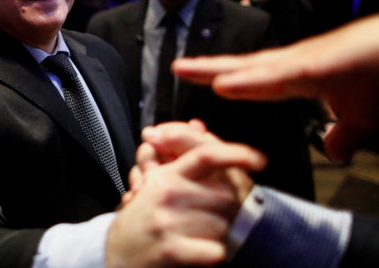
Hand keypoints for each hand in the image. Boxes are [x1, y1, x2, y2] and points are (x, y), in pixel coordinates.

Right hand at [108, 121, 264, 266]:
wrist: (117, 252)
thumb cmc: (145, 215)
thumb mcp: (158, 181)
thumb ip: (181, 154)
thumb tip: (199, 126)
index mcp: (169, 174)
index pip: (206, 155)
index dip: (236, 154)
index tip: (260, 160)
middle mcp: (168, 193)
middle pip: (224, 194)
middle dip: (229, 209)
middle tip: (218, 218)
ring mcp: (167, 221)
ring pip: (222, 224)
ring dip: (222, 233)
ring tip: (205, 234)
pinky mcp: (170, 249)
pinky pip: (214, 251)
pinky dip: (217, 254)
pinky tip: (208, 252)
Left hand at [173, 0, 378, 164]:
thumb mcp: (364, 120)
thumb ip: (344, 136)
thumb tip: (332, 153)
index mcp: (302, 76)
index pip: (256, 79)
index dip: (229, 80)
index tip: (202, 83)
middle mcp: (296, 64)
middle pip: (245, 68)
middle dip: (209, 70)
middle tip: (177, 69)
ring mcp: (306, 61)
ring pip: (255, 68)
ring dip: (219, 71)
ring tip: (184, 70)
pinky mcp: (321, 63)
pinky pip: (279, 76)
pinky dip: (250, 81)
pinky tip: (224, 84)